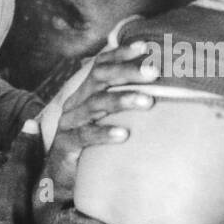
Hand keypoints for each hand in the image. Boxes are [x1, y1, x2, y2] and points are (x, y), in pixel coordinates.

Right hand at [42, 41, 158, 205]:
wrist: (59, 177)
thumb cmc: (92, 144)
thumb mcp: (107, 119)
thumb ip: (125, 103)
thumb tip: (163, 88)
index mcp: (85, 93)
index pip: (101, 65)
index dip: (121, 54)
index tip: (146, 46)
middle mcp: (76, 103)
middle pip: (100, 78)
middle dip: (128, 71)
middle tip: (155, 71)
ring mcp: (69, 123)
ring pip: (95, 104)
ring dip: (122, 100)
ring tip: (148, 102)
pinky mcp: (65, 145)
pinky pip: (84, 136)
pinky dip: (104, 133)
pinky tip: (124, 134)